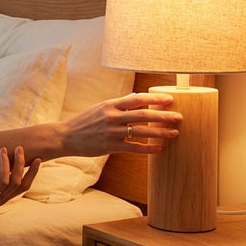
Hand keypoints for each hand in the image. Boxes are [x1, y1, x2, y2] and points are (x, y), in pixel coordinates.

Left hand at [0, 146, 39, 213]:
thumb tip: (7, 153)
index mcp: (2, 197)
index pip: (24, 187)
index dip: (33, 173)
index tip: (38, 159)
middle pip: (17, 183)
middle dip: (20, 164)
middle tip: (19, 148)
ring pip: (4, 182)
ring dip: (5, 164)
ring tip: (2, 149)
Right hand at [62, 92, 181, 155]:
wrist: (66, 137)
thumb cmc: (84, 122)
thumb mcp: (100, 107)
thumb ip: (119, 103)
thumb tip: (137, 96)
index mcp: (110, 104)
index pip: (137, 99)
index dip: (155, 99)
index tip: (170, 100)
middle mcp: (112, 117)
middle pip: (144, 115)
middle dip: (163, 116)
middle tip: (179, 117)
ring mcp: (112, 132)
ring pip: (141, 131)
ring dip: (160, 132)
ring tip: (174, 133)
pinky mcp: (110, 147)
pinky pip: (134, 148)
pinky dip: (148, 148)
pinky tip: (159, 149)